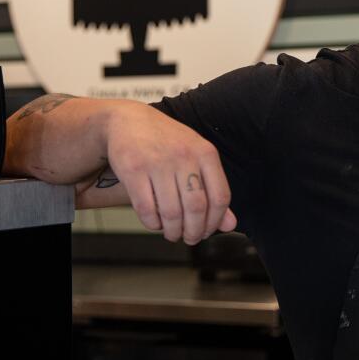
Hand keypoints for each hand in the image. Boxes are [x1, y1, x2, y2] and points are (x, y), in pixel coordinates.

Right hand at [104, 101, 235, 243]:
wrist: (128, 121)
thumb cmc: (168, 142)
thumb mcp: (197, 158)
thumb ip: (214, 190)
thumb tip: (230, 225)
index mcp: (206, 152)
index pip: (220, 197)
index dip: (215, 222)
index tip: (208, 232)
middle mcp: (184, 156)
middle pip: (196, 208)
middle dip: (194, 232)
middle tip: (189, 238)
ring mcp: (157, 162)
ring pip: (171, 212)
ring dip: (173, 231)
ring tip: (172, 233)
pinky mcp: (133, 170)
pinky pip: (146, 209)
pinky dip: (153, 224)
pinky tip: (156, 223)